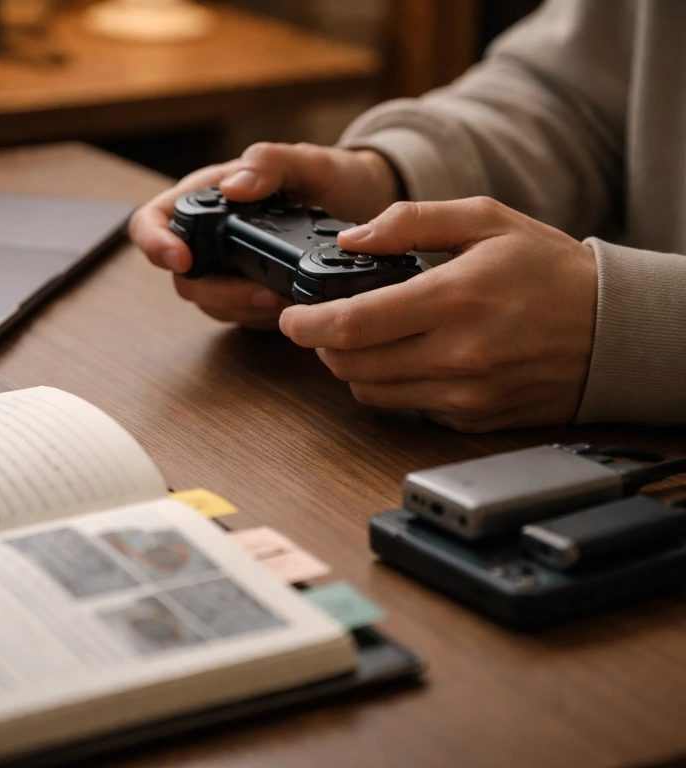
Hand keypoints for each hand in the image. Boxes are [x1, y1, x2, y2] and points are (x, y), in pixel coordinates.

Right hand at [128, 142, 399, 328]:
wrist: (365, 204)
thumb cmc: (329, 175)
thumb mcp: (306, 160)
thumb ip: (269, 163)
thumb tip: (234, 187)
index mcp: (207, 196)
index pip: (151, 221)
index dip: (154, 243)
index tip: (181, 260)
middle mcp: (209, 236)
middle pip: (183, 276)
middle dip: (218, 292)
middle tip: (261, 293)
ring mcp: (227, 269)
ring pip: (210, 303)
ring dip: (242, 308)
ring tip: (281, 299)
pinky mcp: (250, 294)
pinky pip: (240, 315)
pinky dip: (260, 317)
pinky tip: (288, 306)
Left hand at [279, 197, 597, 431]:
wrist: (614, 329)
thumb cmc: (551, 271)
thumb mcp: (486, 221)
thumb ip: (411, 222)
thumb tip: (352, 239)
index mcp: (453, 299)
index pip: (351, 326)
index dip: (305, 324)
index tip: (290, 317)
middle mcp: (455, 356)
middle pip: (349, 366)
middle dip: (323, 345)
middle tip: (325, 323)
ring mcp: (464, 395)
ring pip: (370, 393)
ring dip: (352, 367)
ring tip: (366, 337)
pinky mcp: (471, 419)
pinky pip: (406, 407)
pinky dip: (392, 385)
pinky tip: (409, 357)